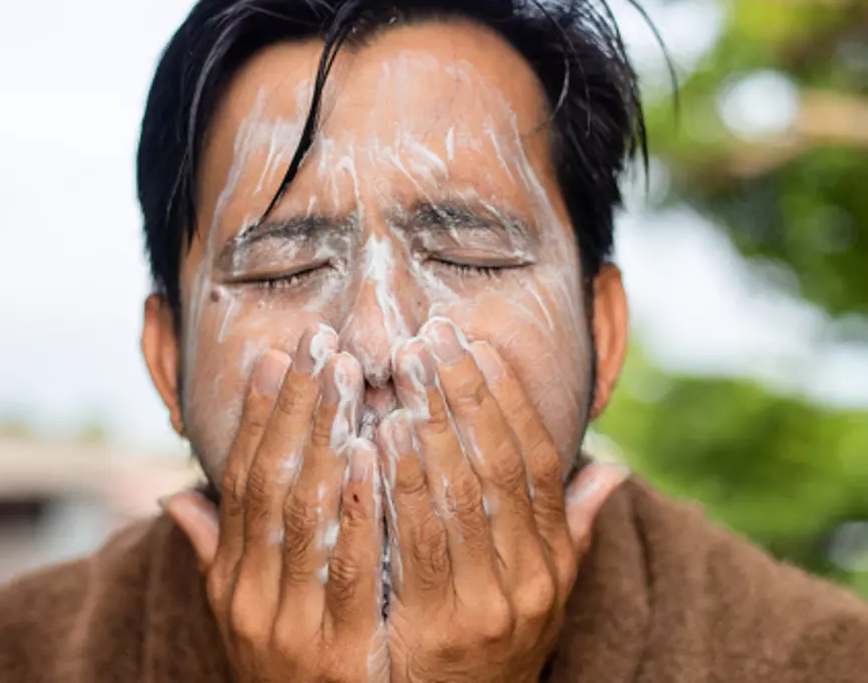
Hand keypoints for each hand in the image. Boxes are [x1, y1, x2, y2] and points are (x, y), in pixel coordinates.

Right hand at [166, 326, 388, 682]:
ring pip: (309, 517)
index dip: (259, 418)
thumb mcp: (239, 615)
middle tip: (320, 345)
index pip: (243, 483)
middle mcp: (257, 600)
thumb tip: (172, 495)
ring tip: (347, 378)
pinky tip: (377, 454)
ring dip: (328, 440)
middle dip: (299, 410)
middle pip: (276, 486)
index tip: (276, 358)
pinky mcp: (344, 655)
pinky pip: (355, 570)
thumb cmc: (285, 667)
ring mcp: (298, 628)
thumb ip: (216, 551)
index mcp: (234, 582)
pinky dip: (363, 509)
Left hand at [377, 319, 627, 682]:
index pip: (536, 463)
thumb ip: (570, 528)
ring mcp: (481, 609)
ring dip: (429, 429)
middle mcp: (526, 582)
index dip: (507, 400)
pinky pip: (412, 550)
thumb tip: (614, 468)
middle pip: (495, 469)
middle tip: (427, 339)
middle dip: (460, 397)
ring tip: (402, 373)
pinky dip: (395, 491)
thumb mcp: (548, 593)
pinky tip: (370, 444)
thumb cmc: (494, 645)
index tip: (476, 347)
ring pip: (457, 501)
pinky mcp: (432, 633)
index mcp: (550, 561)